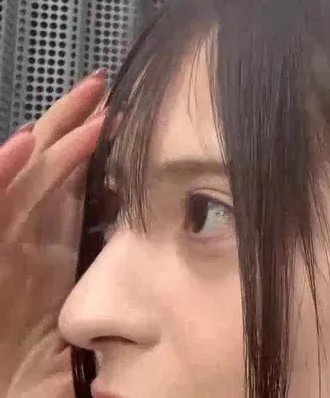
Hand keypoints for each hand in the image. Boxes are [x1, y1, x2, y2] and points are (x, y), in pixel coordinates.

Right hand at [1, 72, 107, 397]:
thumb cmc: (54, 379)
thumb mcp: (96, 315)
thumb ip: (125, 278)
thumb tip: (187, 236)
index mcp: (47, 256)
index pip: (67, 187)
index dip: (89, 146)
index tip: (122, 110)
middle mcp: (21, 250)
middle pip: (42, 173)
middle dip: (68, 126)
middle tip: (101, 84)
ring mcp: (2, 256)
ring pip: (20, 184)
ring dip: (49, 140)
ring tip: (80, 103)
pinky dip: (1, 179)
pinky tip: (21, 148)